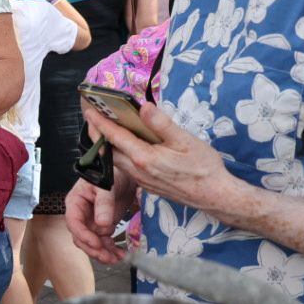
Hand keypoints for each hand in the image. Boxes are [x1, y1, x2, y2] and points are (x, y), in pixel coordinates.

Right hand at [65, 177, 135, 263]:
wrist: (124, 174)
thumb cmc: (110, 174)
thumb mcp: (106, 186)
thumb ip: (104, 204)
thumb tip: (103, 225)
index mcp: (75, 203)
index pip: (74, 223)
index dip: (84, 235)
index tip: (97, 243)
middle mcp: (80, 215)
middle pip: (81, 237)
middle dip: (94, 249)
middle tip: (108, 257)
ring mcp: (91, 222)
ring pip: (91, 243)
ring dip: (102, 253)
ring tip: (116, 258)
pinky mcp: (102, 226)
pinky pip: (103, 242)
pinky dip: (110, 249)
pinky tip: (119, 254)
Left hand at [82, 101, 240, 215]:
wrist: (214, 196)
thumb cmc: (203, 168)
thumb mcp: (185, 141)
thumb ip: (161, 124)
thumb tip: (143, 107)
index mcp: (143, 158)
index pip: (114, 137)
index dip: (100, 122)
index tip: (89, 110)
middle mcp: (137, 171)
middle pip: (108, 151)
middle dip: (98, 134)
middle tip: (93, 118)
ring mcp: (141, 180)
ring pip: (116, 161)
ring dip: (108, 145)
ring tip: (106, 129)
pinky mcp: (147, 184)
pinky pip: (125, 168)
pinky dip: (119, 154)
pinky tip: (126, 146)